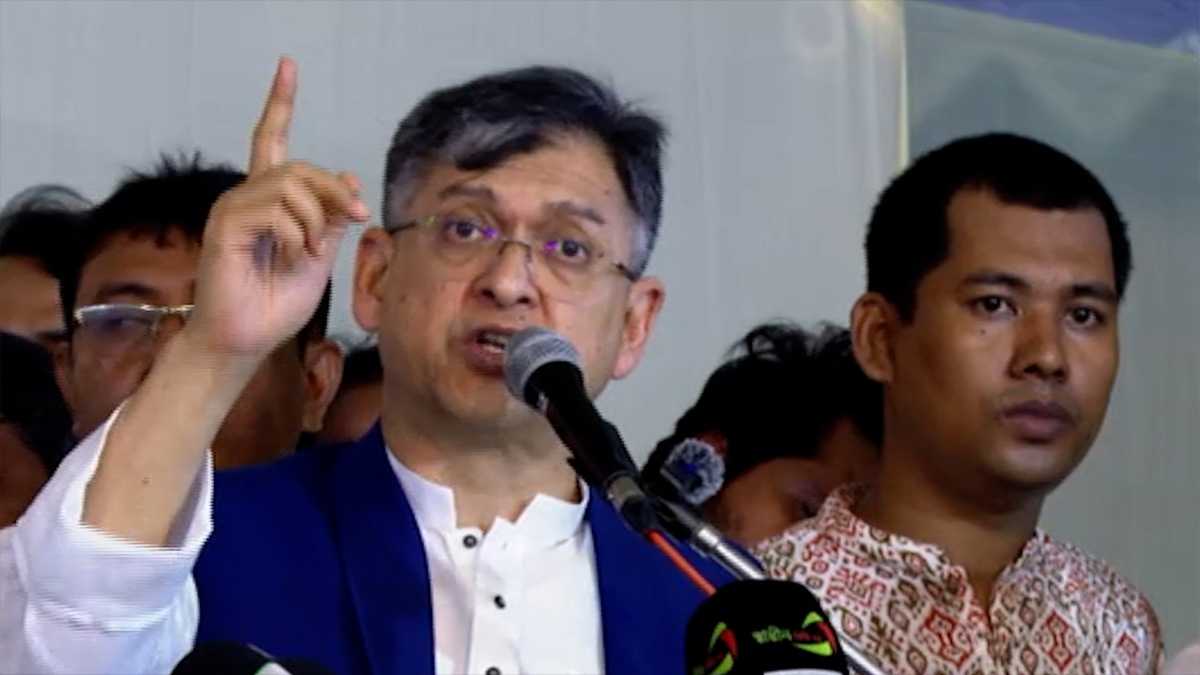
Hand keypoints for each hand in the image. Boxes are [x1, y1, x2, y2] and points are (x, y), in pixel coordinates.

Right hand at [186, 56, 368, 361]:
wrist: (247, 340)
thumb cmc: (277, 304)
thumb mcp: (319, 255)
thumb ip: (332, 218)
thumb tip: (349, 176)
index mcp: (268, 200)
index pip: (270, 138)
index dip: (279, 101)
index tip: (288, 65)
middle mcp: (246, 196)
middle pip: (298, 164)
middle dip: (335, 189)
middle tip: (355, 217)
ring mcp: (232, 208)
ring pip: (290, 184)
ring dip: (316, 218)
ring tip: (311, 252)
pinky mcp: (225, 226)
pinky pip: (276, 210)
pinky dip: (297, 233)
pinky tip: (293, 256)